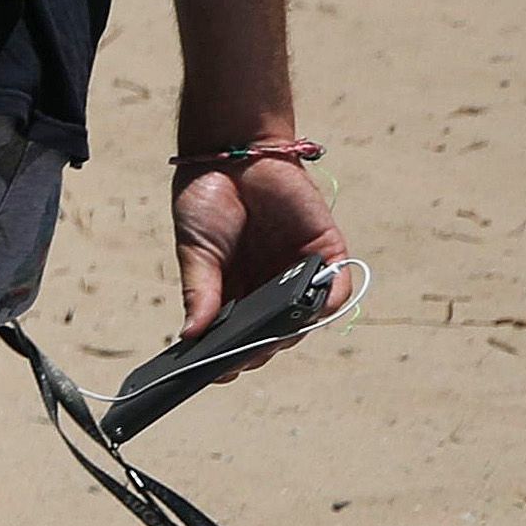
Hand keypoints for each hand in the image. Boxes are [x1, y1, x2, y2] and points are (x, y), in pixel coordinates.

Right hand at [173, 149, 350, 350]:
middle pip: (270, 335)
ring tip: (265, 339)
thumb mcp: (194, 253)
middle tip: (238, 358)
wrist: (234, 153)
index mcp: (233, 292)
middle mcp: (268, 289)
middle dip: (255, 350)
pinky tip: (304, 312)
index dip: (227, 357)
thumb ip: (199, 293)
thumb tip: (192, 335)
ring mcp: (298, 274)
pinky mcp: (326, 254)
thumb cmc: (207, 201)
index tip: (213, 372)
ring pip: (302, 321)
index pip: (235, 336)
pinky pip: (333, 292)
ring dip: (286, 334)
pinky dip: (322, 305)